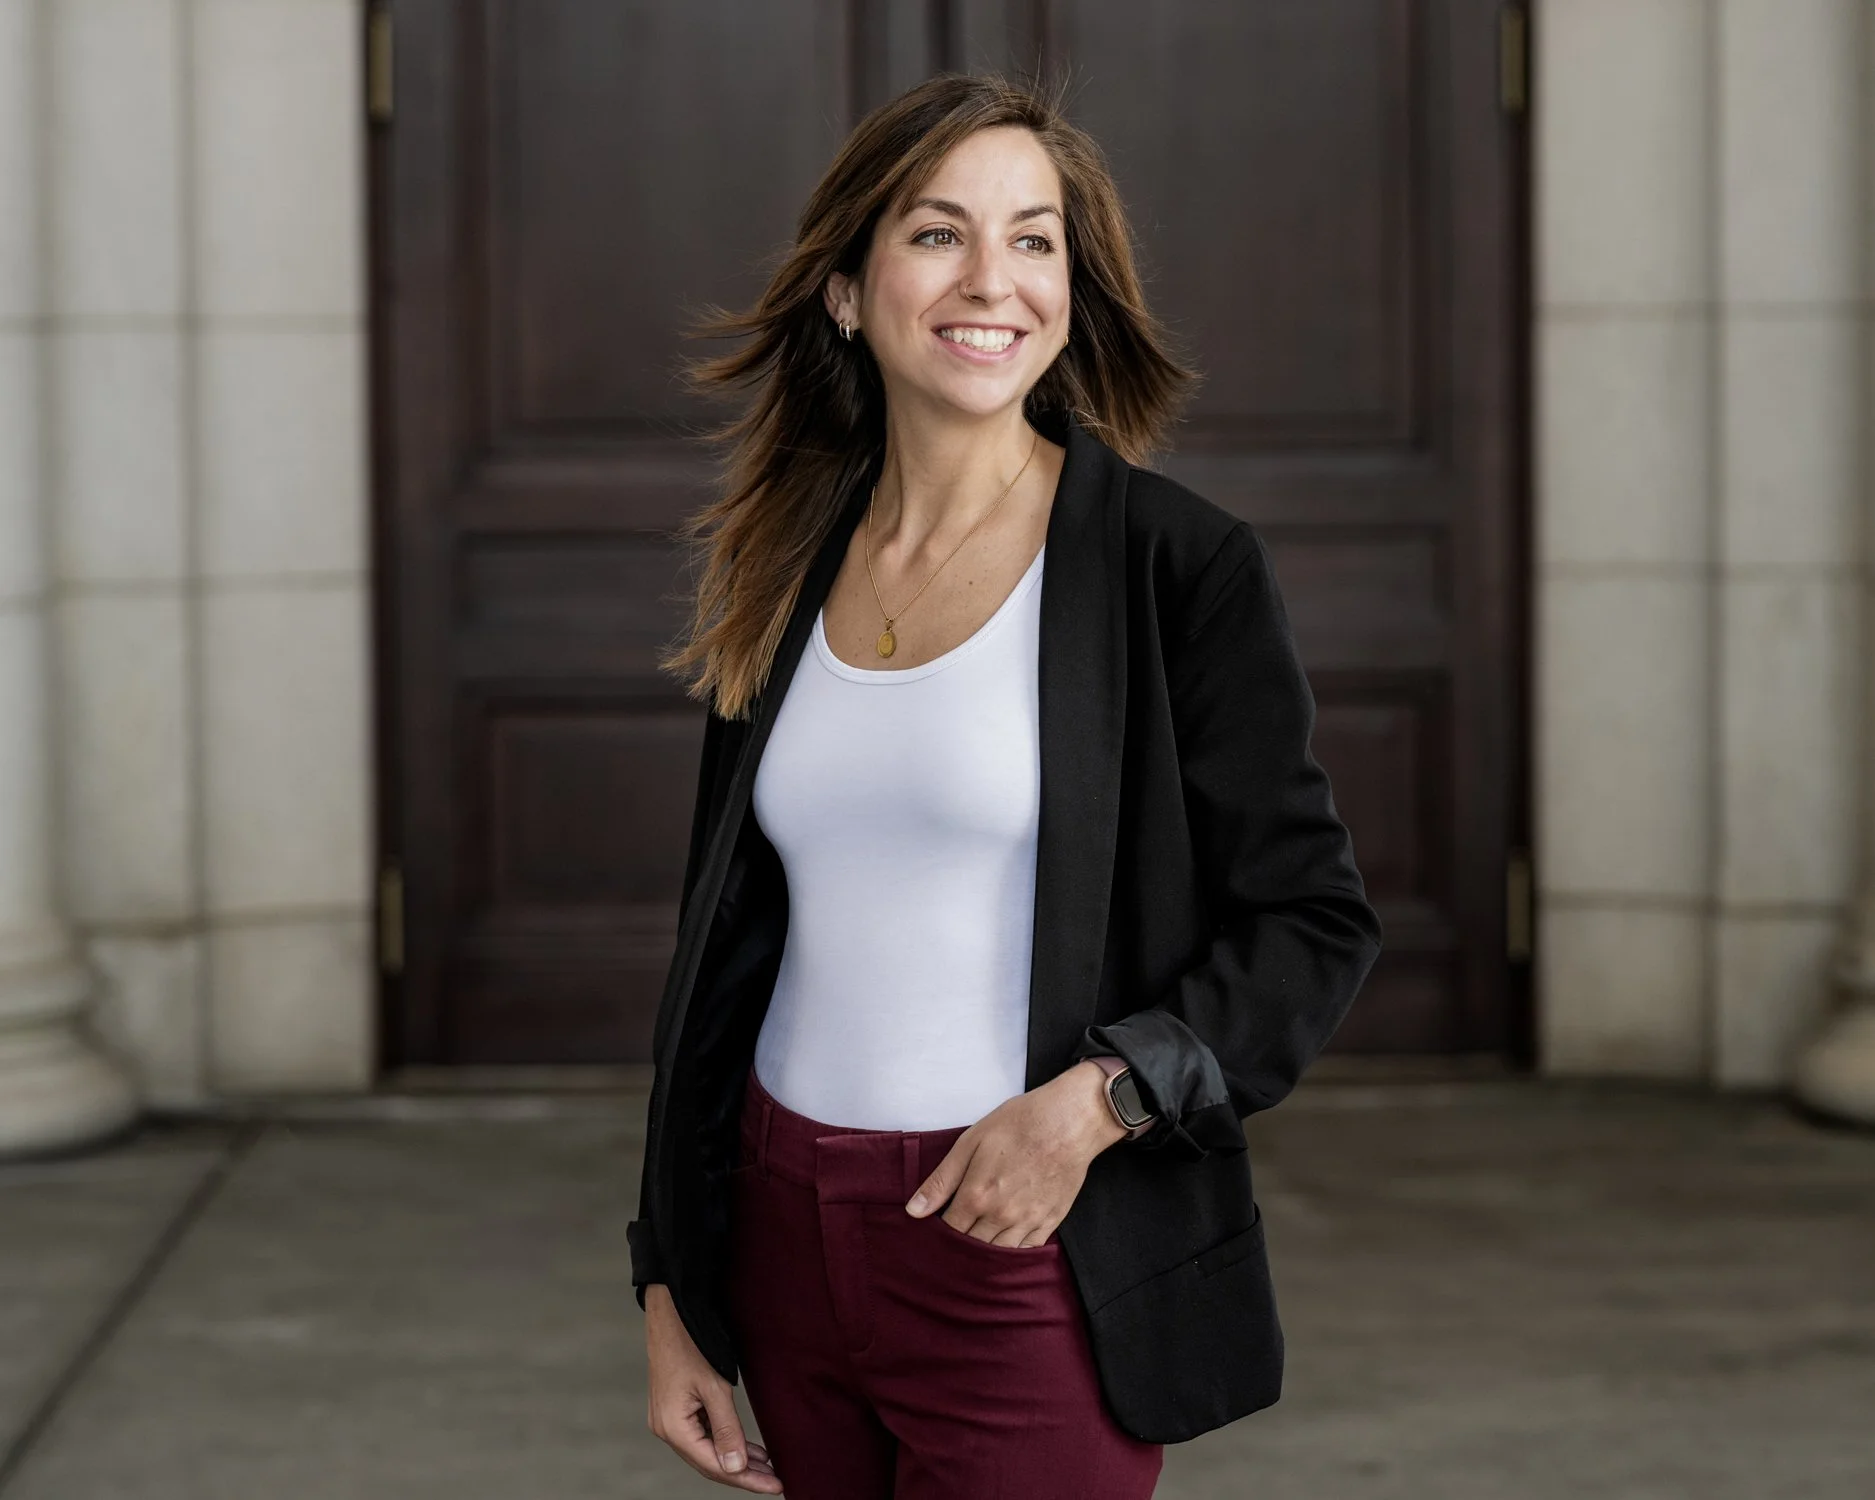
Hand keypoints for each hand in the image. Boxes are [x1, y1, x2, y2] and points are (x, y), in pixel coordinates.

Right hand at [644, 1284, 783, 1492]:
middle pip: (709, 1463)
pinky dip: (726, 1442)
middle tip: (776, 1483)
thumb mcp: (715, 1387)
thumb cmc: (692, 1343)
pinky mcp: (676, 1408)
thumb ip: (727, 1430)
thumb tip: (736, 1468)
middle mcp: (667, 1429)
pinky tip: (748, 1449)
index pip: (714, 1466)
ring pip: (707, 1450)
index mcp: (673, 1428)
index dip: (746, 1479)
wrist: (672, 1310)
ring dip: (737, 1460)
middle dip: (744, 1474)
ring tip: (768, 1469)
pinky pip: (703, 1434)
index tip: (775, 1486)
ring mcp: (669, 1419)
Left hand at [904, 1059, 1128, 1244]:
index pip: (949, 1232)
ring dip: (984, 1255)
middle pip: (971, 1248)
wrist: (1068, 1121)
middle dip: (959, 1247)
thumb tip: (913, 1211)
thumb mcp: (970, 1142)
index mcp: (977, 1196)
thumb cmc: (1018, 1124)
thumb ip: (941, 1180)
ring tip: (976, 1244)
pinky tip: (1004, 1244)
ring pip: (998, 1255)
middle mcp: (1001, 1216)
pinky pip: (1026, 1252)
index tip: (935, 1230)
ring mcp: (1027, 1222)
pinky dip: (1012, 1253)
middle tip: (954, 1240)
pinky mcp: (1050, 1222)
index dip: (939, 1234)